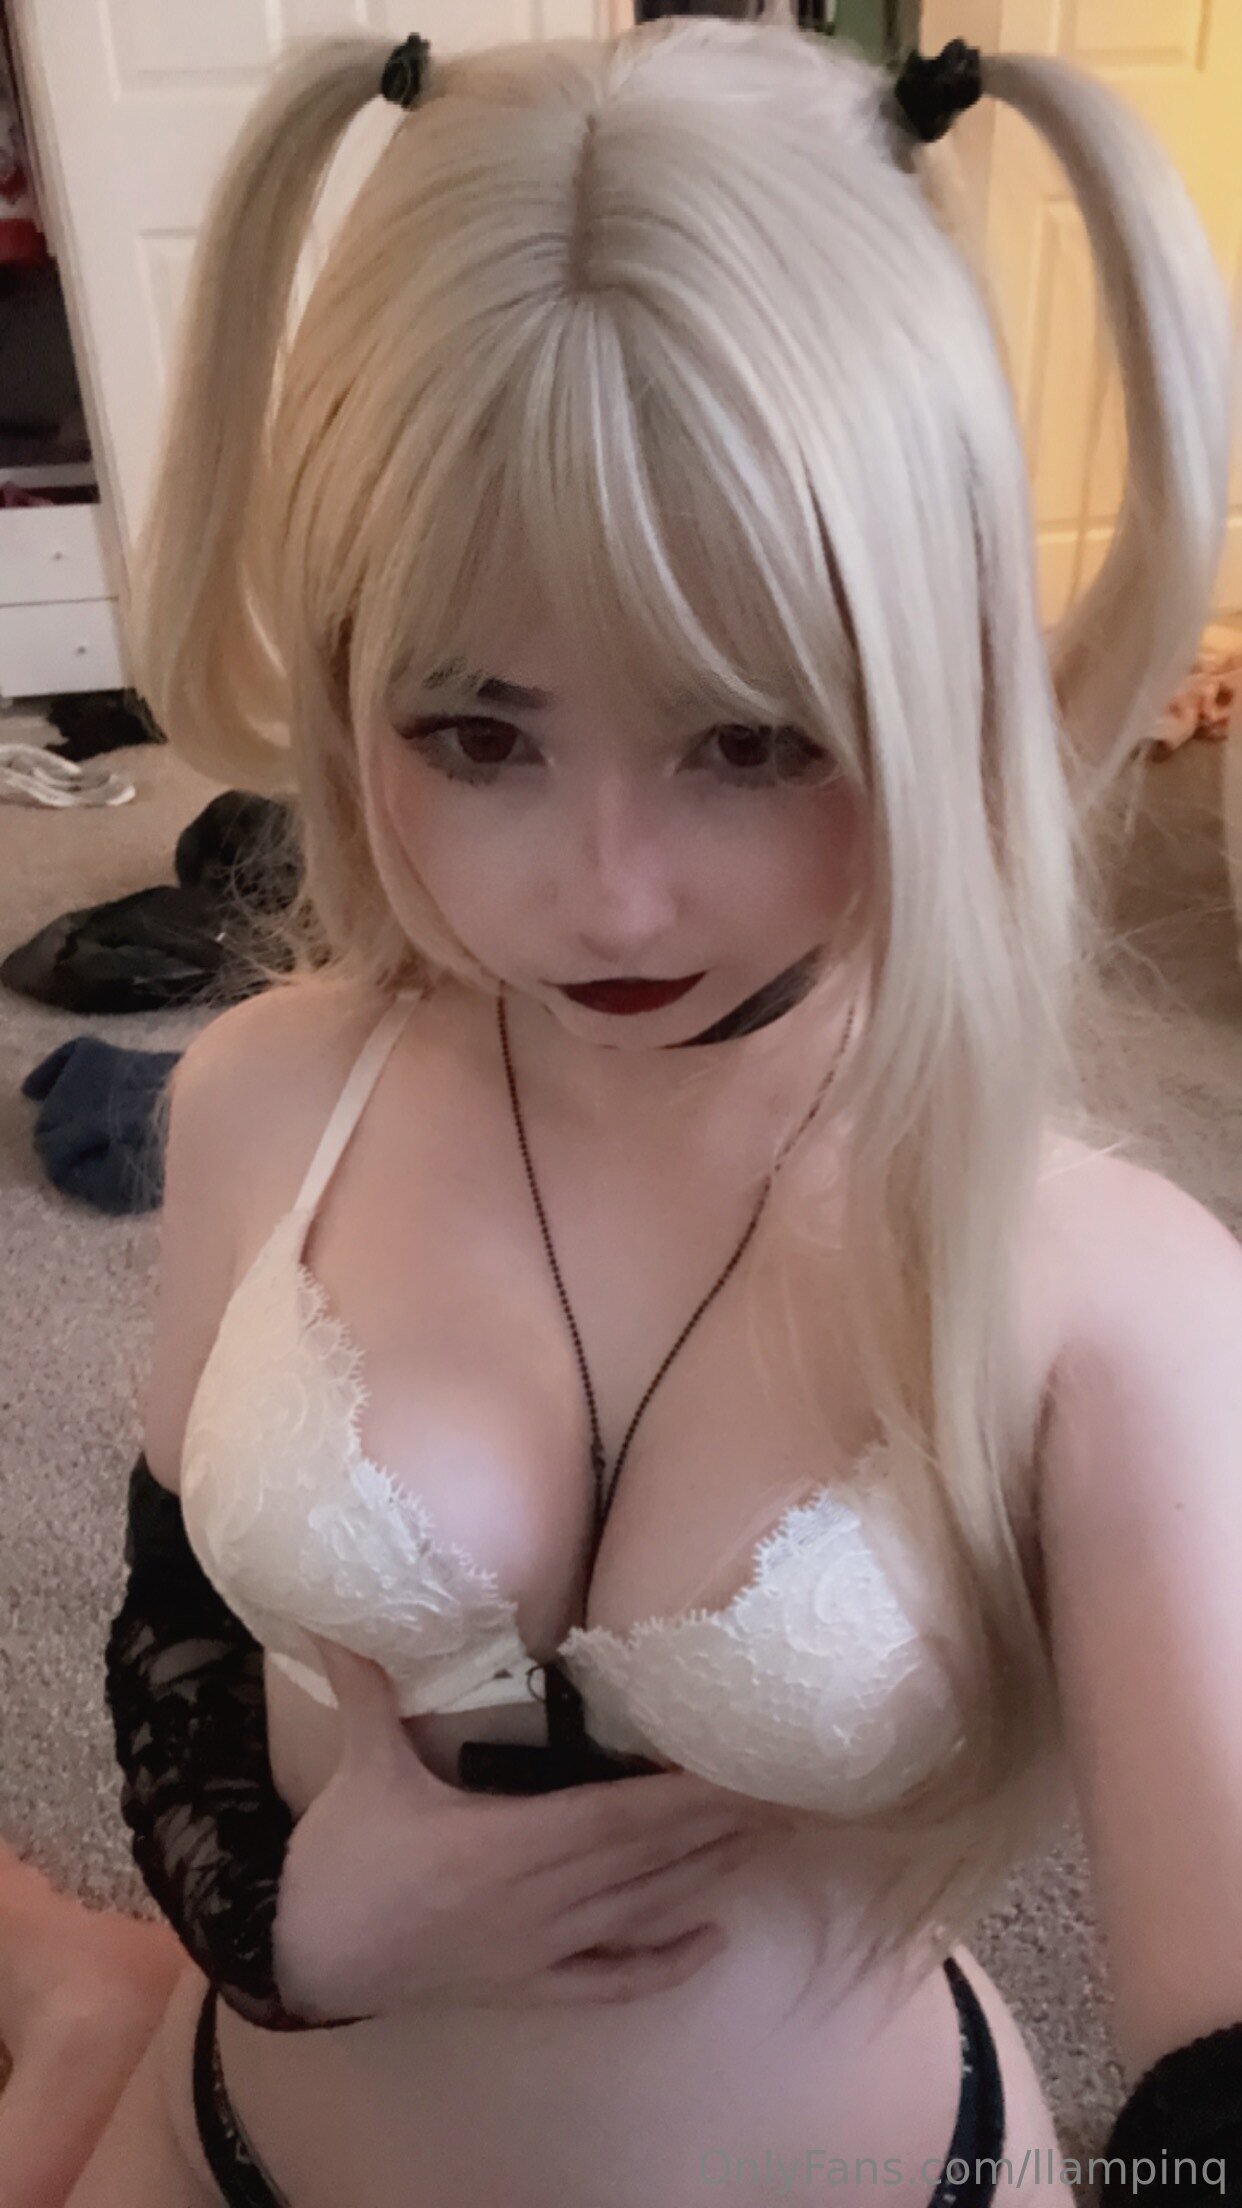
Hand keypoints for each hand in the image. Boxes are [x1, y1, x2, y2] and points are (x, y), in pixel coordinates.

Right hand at [271, 1636, 791, 2019]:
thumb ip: (368, 1687)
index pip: (621, 1819)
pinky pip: (609, 1981)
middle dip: (723, 1830)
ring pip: (643, 1913)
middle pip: (652, 1863)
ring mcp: (541, 1950)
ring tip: (771, 1847)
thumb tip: (341, 1613)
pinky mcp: (529, 1984)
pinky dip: (662, 1964)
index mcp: (508, 1844)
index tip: (744, 1772)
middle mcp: (541, 1901)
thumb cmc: (342, 1861)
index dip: (688, 1799)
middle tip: (794, 1801)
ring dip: (709, 1880)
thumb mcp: (362, 1766)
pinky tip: (711, 1943)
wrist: (305, 1960)